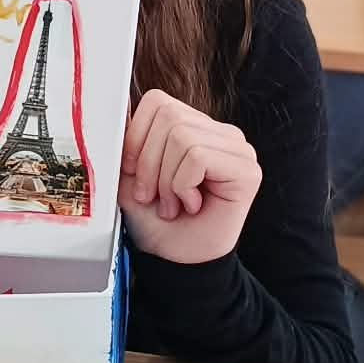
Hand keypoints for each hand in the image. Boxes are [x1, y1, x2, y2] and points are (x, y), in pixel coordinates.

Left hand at [119, 90, 261, 264]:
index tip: (134, 173)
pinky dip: (182, 186)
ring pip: (182, 137)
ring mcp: (238, 149)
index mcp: (195, 127)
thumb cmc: (158, 223)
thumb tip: (117, 114)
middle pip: (169, 117)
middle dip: (149, 162)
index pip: (158, 101)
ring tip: (174, 203)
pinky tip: (191, 204)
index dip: (136, 137)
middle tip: (155, 195)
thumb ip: (127, 144)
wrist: (178, 261)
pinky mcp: (247, 170)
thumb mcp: (131, 177)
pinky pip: (198, 157)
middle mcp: (221, 133)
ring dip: (167, 180)